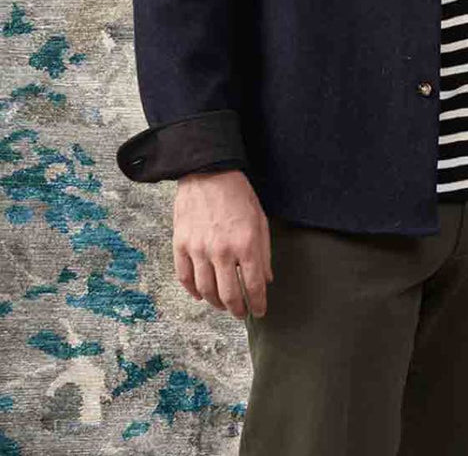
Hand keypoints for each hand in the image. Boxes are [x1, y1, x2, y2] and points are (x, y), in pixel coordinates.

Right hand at [172, 169, 271, 318]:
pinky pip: (184, 277)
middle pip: (228, 293)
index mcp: (246, 244)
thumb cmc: (238, 195)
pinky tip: (201, 295)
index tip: (260, 311)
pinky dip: (192, 291)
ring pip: (205, 290)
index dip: (258, 302)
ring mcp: (198, 249)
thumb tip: (266, 279)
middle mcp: (222, 250)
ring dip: (215, 303)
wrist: (208, 173)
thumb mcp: (260, 220)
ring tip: (223, 306)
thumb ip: (264, 252)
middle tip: (241, 313)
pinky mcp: (180, 245)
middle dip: (236, 308)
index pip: (253, 285)